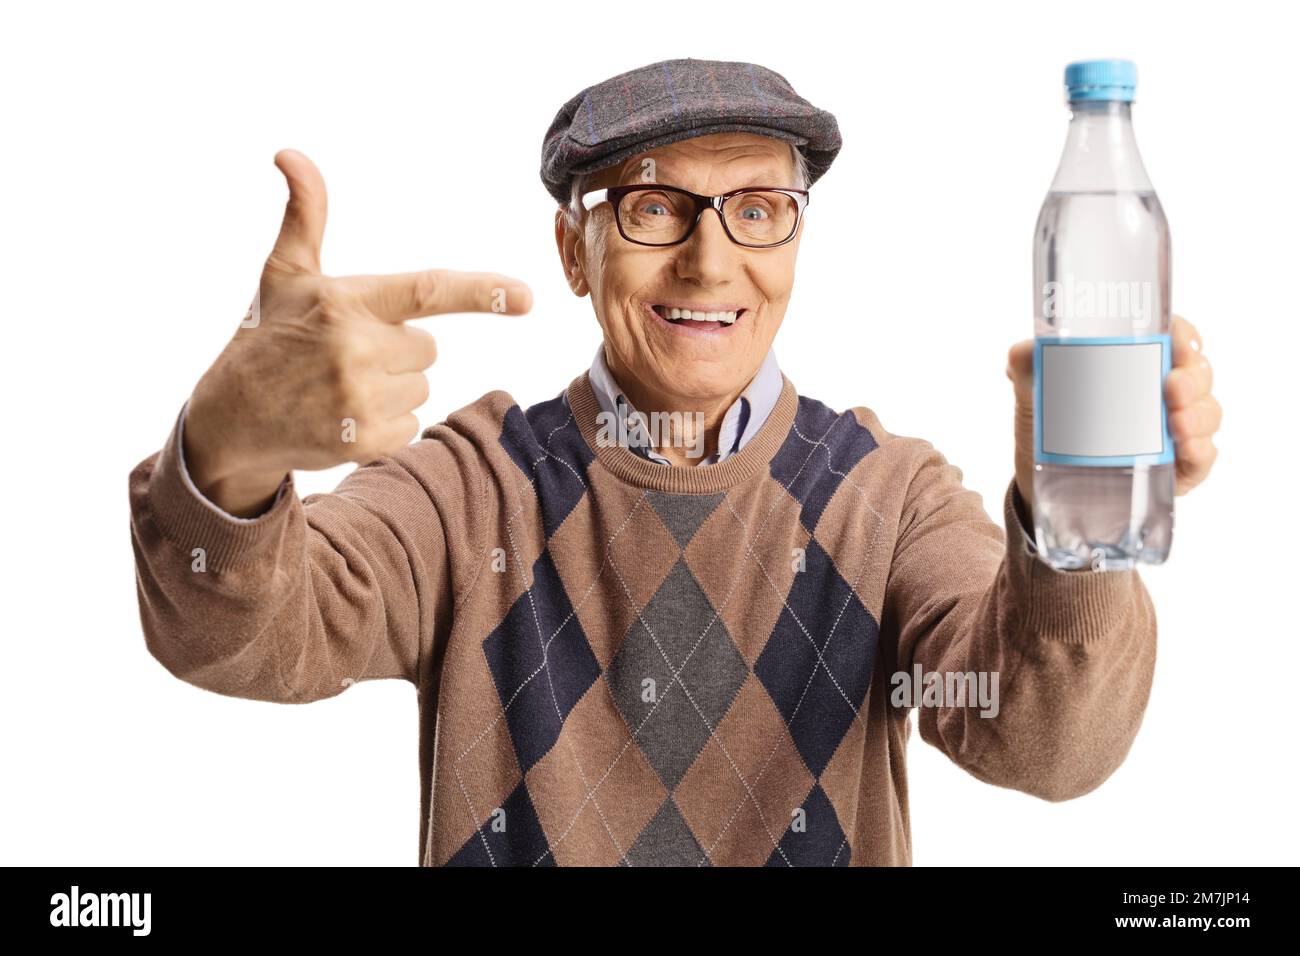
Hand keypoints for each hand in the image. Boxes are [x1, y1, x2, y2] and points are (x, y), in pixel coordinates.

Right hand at [183, 149, 533, 515]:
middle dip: (396, 351)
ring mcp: (360, 398)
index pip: (427, 290)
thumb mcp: (283, 275)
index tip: (527, 297)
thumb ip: (305, 216)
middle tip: (344, 356)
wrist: (228, 419)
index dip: (481, 292)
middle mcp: (357, 349)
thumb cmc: (268, 337)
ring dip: (392, 390)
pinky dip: (385, 426)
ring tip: (338, 388)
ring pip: (421, 388)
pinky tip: (341, 417)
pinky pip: (411, 426)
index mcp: (347, 302)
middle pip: (427, 349)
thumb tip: (289, 153)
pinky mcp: (364, 441)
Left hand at [1006, 314, 1220, 510]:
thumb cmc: (1049, 426)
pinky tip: (1186, 447)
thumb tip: (1022, 351)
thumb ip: (1025, 367)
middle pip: (1198, 373)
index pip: (1176, 339)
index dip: (1185, 336)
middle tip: (1173, 387)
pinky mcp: (1178, 468)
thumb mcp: (1033, 393)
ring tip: (1176, 423)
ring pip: (1207, 412)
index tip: (1178, 341)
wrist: (1042, 485)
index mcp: (1139, 363)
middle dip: (1193, 377)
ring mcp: (1176, 430)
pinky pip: (1203, 456)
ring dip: (1198, 414)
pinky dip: (1200, 449)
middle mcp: (1164, 392)